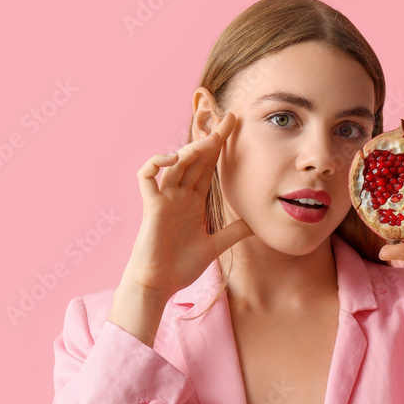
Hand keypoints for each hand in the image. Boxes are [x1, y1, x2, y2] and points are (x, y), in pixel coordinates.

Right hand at [122, 111, 252, 300]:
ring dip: (192, 148)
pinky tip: (173, 159)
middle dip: (211, 139)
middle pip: (195, 159)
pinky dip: (156, 163)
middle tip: (228, 119)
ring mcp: (163, 199)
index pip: (208, 168)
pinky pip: (147, 176)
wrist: (159, 284)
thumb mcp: (214, 246)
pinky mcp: (151, 206)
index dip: (220, 148)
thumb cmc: (180, 267)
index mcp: (192, 202)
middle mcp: (178, 195)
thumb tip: (256, 224)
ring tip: (211, 138)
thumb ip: (232, 233)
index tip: (234, 129)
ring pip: (176, 164)